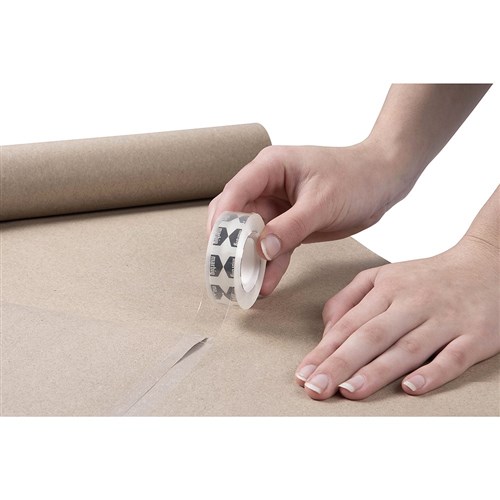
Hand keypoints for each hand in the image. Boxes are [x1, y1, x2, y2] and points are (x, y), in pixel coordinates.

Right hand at [208, 141, 411, 294]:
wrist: (382, 182)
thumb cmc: (355, 178)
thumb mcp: (322, 203)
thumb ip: (290, 228)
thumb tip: (261, 250)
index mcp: (271, 167)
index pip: (236, 191)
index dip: (222, 220)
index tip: (216, 247)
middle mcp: (268, 185)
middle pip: (237, 215)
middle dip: (231, 244)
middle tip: (227, 271)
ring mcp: (277, 206)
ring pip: (253, 236)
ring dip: (249, 260)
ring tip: (245, 286)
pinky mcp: (289, 224)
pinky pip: (274, 247)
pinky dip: (270, 265)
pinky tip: (266, 285)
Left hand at [295, 234, 499, 398]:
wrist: (488, 265)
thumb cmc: (426, 278)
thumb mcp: (382, 276)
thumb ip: (350, 298)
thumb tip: (326, 329)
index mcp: (387, 288)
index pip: (349, 323)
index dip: (324, 350)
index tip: (304, 374)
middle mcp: (412, 303)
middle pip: (371, 336)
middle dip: (340, 363)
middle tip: (316, 388)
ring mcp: (444, 319)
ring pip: (407, 347)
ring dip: (377, 371)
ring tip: (349, 391)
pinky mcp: (475, 335)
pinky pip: (453, 356)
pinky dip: (433, 372)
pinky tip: (411, 388)